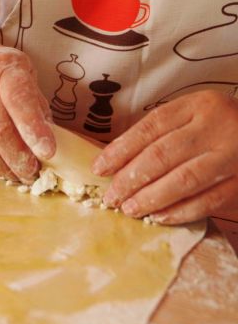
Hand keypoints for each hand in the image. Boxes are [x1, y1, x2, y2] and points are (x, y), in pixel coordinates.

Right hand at [0, 42, 55, 182]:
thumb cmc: (2, 74)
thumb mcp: (27, 78)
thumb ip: (37, 108)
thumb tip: (45, 147)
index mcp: (4, 68)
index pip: (19, 100)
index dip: (33, 128)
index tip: (47, 153)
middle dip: (16, 156)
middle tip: (31, 172)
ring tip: (14, 175)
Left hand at [92, 90, 237, 223]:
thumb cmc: (219, 127)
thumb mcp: (193, 115)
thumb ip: (161, 133)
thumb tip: (114, 163)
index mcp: (199, 105)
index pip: (151, 127)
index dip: (120, 149)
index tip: (99, 168)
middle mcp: (217, 127)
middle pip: (162, 155)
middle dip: (130, 179)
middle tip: (111, 197)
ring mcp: (233, 155)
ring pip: (183, 180)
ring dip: (151, 198)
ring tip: (129, 209)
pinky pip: (207, 201)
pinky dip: (179, 211)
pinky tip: (159, 217)